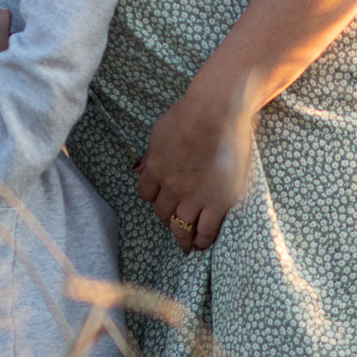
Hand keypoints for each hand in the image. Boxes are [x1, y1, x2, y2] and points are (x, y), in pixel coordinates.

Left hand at [135, 68, 253, 253]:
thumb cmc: (189, 113)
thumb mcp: (159, 131)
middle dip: (168, 219)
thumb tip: (140, 168)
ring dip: (183, 238)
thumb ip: (151, 153)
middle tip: (174, 224)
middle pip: (163, 213)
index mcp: (155, 168)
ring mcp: (194, 196)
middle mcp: (171, 187)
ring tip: (187, 245)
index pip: (146, 194)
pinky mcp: (217, 202)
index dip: (154, 198)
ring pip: (182, 227)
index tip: (161, 200)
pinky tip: (202, 243)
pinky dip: (203, 239)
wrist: (215, 112)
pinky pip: (207, 230)